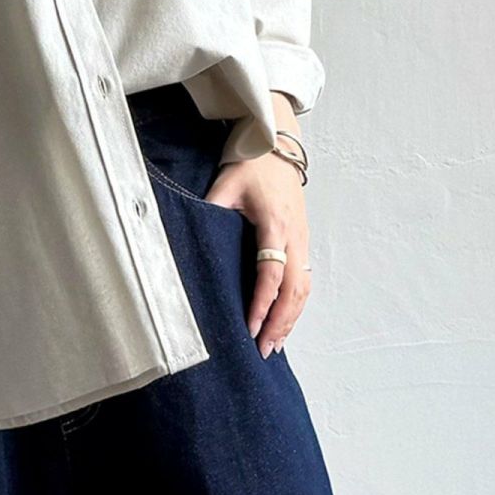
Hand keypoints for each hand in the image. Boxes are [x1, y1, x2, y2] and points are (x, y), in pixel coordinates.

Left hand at [206, 148, 309, 359]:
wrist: (278, 145)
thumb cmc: (252, 163)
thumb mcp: (225, 183)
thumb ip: (210, 210)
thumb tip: (189, 235)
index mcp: (275, 224)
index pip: (271, 274)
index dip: (262, 304)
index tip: (250, 327)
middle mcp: (295, 236)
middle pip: (294, 290)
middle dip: (280, 322)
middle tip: (264, 349)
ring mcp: (302, 239)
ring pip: (304, 289)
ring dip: (291, 318)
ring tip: (275, 345)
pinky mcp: (303, 240)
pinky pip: (305, 279)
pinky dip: (297, 304)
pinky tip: (285, 321)